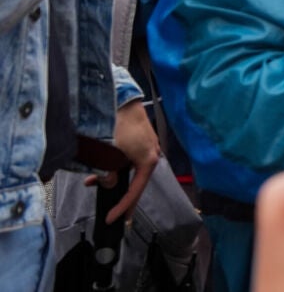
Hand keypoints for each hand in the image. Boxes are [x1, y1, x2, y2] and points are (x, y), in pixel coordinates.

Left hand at [89, 101, 159, 223]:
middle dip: (119, 192)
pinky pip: (130, 158)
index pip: (135, 192)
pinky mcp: (141, 139)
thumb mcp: (110, 154)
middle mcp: (152, 155)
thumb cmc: (120, 126)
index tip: (112, 219)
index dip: (122, 207)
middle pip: (135, 181)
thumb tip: (107, 183)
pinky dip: (116, 164)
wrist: (123, 100)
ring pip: (130, 169)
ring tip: (94, 179)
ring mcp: (148, 146)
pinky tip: (102, 162)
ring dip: (114, 176)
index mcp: (148, 161)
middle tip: (110, 208)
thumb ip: (109, 173)